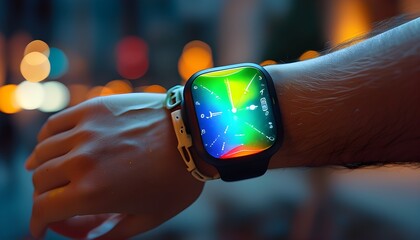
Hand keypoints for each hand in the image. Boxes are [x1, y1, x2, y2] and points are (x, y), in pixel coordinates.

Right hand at [26, 93, 203, 238]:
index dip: (37, 223)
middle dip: (42, 198)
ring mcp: (86, 131)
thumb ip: (114, 232)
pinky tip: (52, 146)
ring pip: (42, 152)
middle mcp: (81, 161)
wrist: (194, 134)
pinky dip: (46, 139)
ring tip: (46, 174)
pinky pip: (55, 124)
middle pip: (40, 181)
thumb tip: (92, 238)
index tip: (40, 227)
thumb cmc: (176, 179)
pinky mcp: (93, 109)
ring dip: (40, 169)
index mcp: (92, 192)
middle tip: (53, 202)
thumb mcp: (149, 218)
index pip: (43, 209)